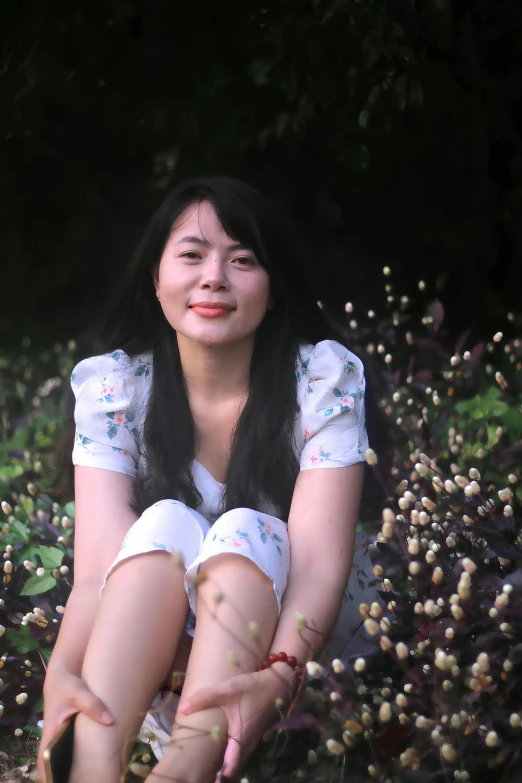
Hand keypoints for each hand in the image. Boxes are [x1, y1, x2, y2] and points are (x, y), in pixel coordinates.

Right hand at [36, 667, 113, 782]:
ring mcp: (59, 735)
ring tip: (88, 777)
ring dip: (70, 767)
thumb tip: (110, 720)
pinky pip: (70, 748)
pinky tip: (92, 762)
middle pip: (53, 764)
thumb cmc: (67, 684)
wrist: (64, 673)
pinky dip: (77, 756)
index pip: (44, 761)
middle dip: (62, 775)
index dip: (49, 776)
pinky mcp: (67, 731)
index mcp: (50, 732)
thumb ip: (92, 705)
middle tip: (81, 782)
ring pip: (62, 757)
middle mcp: (52, 737)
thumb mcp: (79, 692)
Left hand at [178, 668, 289, 779]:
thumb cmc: (252, 688)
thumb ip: (205, 698)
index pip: (230, 767)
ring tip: (212, 774)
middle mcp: (248, 744)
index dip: (221, 779)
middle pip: (234, 768)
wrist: (278, 683)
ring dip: (228, 768)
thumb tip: (182, 709)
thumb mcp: (227, 689)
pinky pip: (243, 753)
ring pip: (239, 761)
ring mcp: (253, 742)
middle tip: (204, 779)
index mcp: (241, 737)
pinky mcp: (255, 737)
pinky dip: (233, 759)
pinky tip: (224, 757)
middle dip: (222, 776)